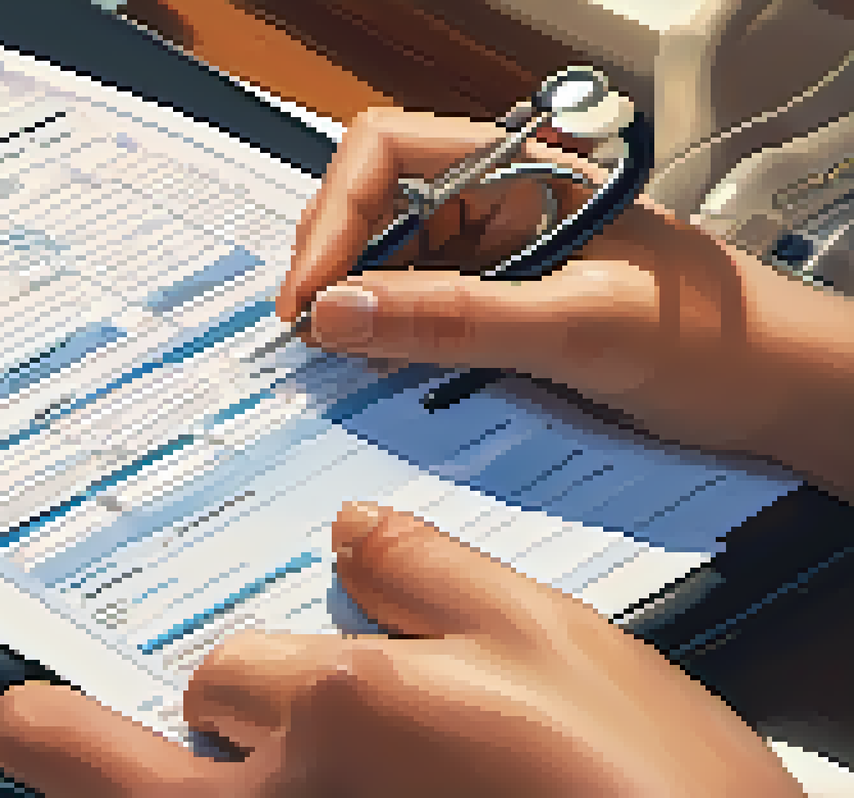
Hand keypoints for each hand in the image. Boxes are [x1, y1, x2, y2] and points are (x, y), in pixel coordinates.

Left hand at [0, 502, 804, 796]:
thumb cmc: (646, 796)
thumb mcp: (557, 648)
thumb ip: (436, 578)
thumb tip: (356, 532)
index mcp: (339, 711)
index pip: (221, 671)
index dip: (236, 675)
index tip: (224, 681)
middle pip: (108, 771)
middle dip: (62, 737)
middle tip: (22, 719)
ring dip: (113, 781)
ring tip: (42, 739)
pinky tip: (219, 782)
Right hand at [281, 107, 853, 500]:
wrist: (776, 389)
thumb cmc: (710, 339)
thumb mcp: (576, 326)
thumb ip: (454, 317)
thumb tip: (337, 312)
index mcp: (520, 169)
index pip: (385, 151)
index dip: (331, 218)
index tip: (308, 297)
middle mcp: (498, 197)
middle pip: (371, 200)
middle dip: (329, 260)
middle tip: (311, 333)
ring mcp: (495, 249)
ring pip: (386, 255)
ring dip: (352, 301)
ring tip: (341, 356)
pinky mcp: (498, 298)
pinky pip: (416, 302)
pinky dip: (385, 332)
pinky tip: (382, 365)